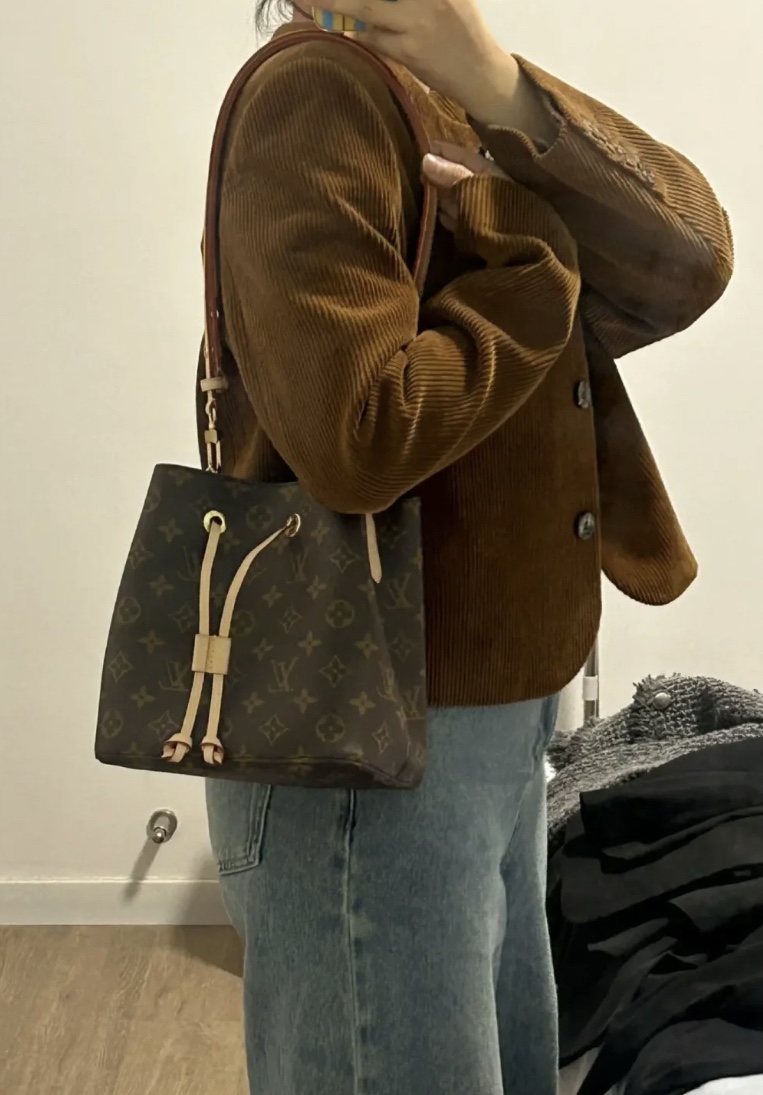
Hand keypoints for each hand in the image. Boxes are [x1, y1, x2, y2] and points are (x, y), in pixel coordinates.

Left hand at [314, 0, 519, 121]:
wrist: (481, 73)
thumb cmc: (461, 32)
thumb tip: (369, 3)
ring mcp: (419, 21)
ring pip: (367, 7)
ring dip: (337, 5)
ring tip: (312, 1)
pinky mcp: (412, 50)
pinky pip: (374, 39)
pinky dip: (356, 33)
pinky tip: (341, 30)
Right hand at [422, 143, 508, 231]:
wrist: (516, 247)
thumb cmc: (497, 211)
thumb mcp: (473, 187)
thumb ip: (451, 174)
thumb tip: (425, 159)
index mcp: (489, 172)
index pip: (462, 157)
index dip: (443, 152)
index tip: (422, 148)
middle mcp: (485, 189)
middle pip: (458, 178)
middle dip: (438, 175)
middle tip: (417, 174)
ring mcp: (481, 211)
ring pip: (457, 198)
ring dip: (441, 196)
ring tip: (423, 192)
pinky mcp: (478, 232)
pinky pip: (459, 220)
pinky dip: (448, 217)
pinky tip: (439, 216)